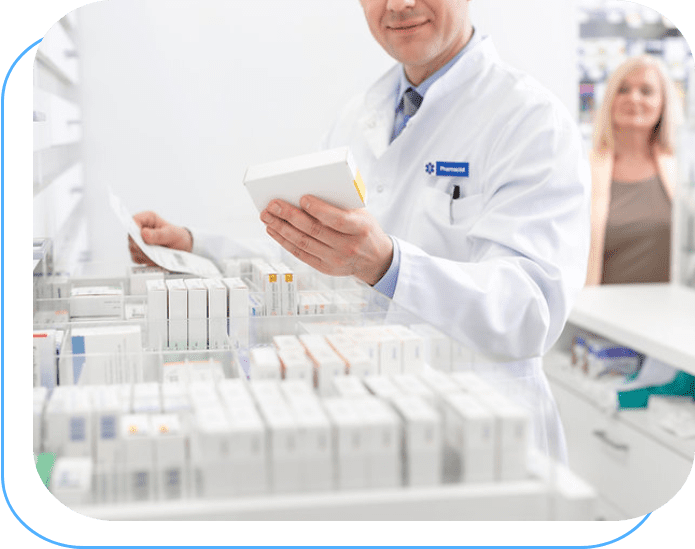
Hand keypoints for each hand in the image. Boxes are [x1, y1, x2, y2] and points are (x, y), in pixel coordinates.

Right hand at [129, 211, 192, 264]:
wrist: (182, 248)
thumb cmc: (177, 236)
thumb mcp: (172, 234)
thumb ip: (159, 234)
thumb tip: (144, 234)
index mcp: (147, 219)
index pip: (134, 220)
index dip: (134, 229)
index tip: (142, 238)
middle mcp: (139, 229)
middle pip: (132, 238)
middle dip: (141, 246)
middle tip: (153, 251)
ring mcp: (137, 242)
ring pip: (133, 250)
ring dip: (145, 255)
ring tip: (159, 255)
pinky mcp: (138, 253)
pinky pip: (137, 259)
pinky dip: (146, 261)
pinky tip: (156, 260)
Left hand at [260, 196, 392, 285]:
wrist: (375, 259)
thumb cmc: (364, 230)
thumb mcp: (361, 214)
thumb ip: (340, 206)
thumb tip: (308, 194)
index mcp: (360, 228)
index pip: (337, 219)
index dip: (318, 209)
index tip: (302, 198)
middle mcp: (347, 246)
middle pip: (314, 230)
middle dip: (290, 216)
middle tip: (274, 205)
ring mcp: (335, 260)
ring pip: (303, 243)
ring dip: (281, 228)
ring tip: (268, 216)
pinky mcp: (325, 268)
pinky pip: (300, 254)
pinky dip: (285, 241)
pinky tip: (275, 230)